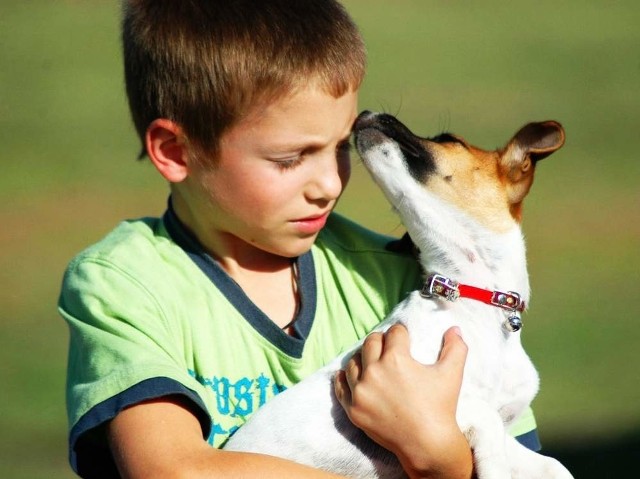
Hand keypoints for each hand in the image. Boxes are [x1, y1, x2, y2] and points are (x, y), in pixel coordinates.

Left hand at [334, 325, 472, 478]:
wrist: (427, 444)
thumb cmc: (440, 407)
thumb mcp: (451, 374)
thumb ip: (456, 348)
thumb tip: (455, 329)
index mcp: (396, 359)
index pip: (394, 333)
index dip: (401, 332)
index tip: (403, 336)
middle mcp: (374, 371)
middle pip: (371, 342)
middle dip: (380, 340)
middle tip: (387, 346)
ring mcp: (361, 391)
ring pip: (353, 362)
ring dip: (362, 358)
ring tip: (370, 360)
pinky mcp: (353, 409)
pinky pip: (341, 387)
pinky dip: (343, 378)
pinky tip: (347, 374)